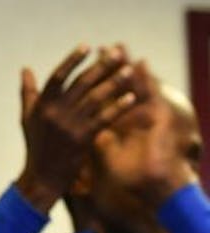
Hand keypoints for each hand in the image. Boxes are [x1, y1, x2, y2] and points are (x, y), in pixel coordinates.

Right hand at [15, 45, 143, 212]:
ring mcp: (69, 125)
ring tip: (129, 70)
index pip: (58, 76)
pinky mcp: (83, 138)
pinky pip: (105, 117)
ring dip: (114, 82)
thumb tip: (25, 69)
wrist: (43, 177)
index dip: (72, 60)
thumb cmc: (35, 146)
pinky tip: (131, 97)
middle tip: (116, 52)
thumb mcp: (27, 118)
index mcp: (41, 105)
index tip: (87, 46)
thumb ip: (28, 92)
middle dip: (100, 66)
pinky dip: (118, 106)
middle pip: (81, 82)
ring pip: (96, 97)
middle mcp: (55, 112)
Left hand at [93, 60, 198, 207]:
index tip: (82, 66)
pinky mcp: (158, 117)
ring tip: (121, 47)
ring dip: (128, 65)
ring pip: (136, 84)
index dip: (96, 82)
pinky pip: (151, 94)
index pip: (105, 97)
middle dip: (110, 68)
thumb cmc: (128, 172)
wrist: (148, 185)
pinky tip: (142, 63)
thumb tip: (74, 125)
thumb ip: (92, 132)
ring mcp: (146, 113)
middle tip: (103, 48)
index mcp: (117, 120)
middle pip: (120, 87)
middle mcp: (133, 114)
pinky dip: (146, 78)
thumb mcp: (105, 149)